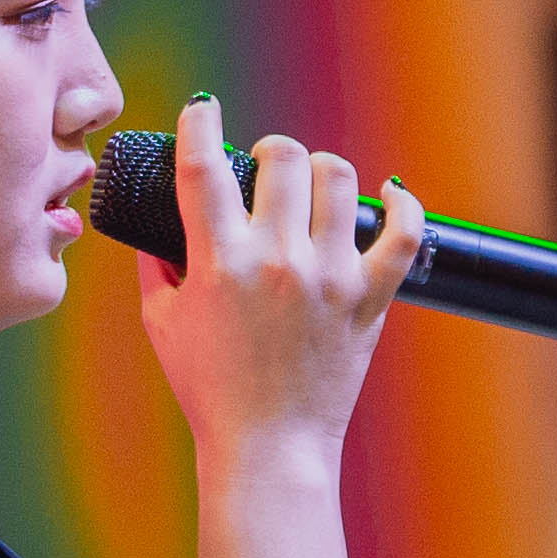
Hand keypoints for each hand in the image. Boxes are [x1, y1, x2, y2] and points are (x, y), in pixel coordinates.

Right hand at [132, 96, 424, 484]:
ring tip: (312, 186)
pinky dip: (402, 204)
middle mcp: (278, 262)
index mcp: (220, 263)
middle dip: (270, 151)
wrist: (267, 448)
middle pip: (283, 158)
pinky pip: (403, 234)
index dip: (199, 122)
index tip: (201, 109)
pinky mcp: (369, 300)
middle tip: (265, 167)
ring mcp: (330, 278)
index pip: (204, 166)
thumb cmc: (210, 390)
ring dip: (320, 171)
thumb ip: (155, 265)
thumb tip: (154, 224)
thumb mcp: (162, 322)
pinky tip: (389, 195)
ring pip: (339, 179)